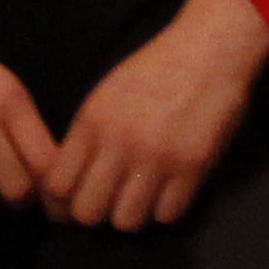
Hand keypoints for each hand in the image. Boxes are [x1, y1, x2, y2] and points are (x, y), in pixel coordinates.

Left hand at [39, 0, 268, 232]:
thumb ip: (87, 137)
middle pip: (87, 213)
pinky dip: (167, 209)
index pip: (56, 186)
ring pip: (127, 222)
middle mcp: (119, 143)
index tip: (74, 204)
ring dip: (133, 214)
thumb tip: (68, 185)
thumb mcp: (107, 95)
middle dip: (96, 215)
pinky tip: (170, 191)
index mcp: (92, 121)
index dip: (60, 204)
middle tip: (110, 203)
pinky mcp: (194, 166)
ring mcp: (157, 157)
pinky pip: (168, 215)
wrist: (212, 47)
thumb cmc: (157, 67)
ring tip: (143, 198)